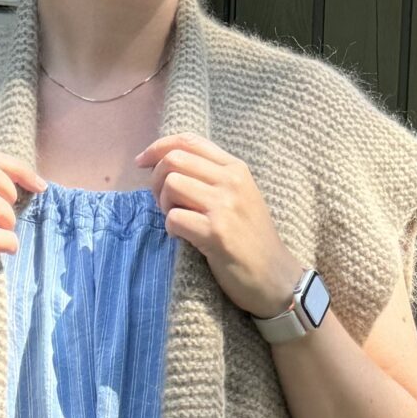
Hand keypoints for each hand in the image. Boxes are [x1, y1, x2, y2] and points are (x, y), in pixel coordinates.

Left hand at [135, 133, 303, 318]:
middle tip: (164, 203)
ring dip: (164, 205)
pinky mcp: (216, 232)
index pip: (189, 140)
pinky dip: (170, 228)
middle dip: (156, 180)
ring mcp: (224, 205)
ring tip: (178, 221)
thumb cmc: (251, 239)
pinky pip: (174, 218)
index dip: (158, 148)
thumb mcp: (239, 197)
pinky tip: (183, 238)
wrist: (274, 277)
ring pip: (171, 185)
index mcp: (235, 168)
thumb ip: (210, 178)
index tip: (142, 163)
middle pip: (173, 160)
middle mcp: (231, 180)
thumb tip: (165, 165)